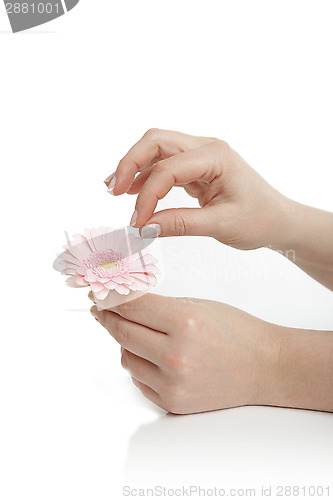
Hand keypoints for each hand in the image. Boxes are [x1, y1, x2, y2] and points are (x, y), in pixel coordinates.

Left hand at [90, 292, 279, 413]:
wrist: (264, 367)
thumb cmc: (236, 331)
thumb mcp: (198, 306)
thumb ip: (159, 306)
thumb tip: (123, 304)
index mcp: (184, 322)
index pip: (132, 306)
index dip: (111, 297)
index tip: (99, 293)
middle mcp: (175, 356)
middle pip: (122, 332)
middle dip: (107, 317)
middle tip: (101, 309)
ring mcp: (173, 384)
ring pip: (126, 358)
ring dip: (126, 342)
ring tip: (141, 333)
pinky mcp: (173, 403)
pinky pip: (139, 380)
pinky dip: (140, 365)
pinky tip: (152, 355)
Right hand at [105, 129, 288, 249]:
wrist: (278, 219)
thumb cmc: (259, 220)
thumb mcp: (221, 225)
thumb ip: (180, 224)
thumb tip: (143, 228)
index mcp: (216, 156)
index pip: (168, 168)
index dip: (147, 196)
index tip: (137, 224)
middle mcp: (207, 147)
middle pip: (156, 141)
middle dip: (130, 163)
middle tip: (112, 190)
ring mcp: (201, 154)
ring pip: (157, 148)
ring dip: (134, 166)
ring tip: (115, 190)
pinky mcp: (196, 166)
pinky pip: (164, 163)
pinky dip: (146, 175)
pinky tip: (133, 191)